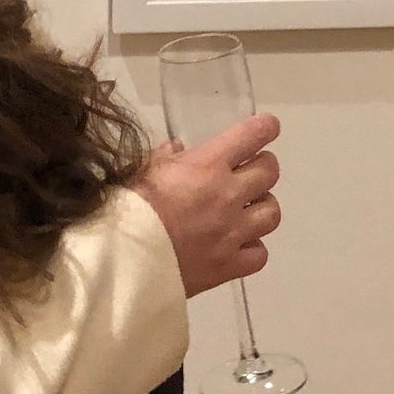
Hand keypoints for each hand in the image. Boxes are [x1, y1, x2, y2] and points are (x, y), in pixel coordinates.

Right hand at [130, 113, 281, 298]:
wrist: (122, 260)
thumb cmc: (129, 207)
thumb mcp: (141, 170)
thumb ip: (163, 157)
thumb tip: (177, 148)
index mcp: (208, 165)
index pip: (253, 135)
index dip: (265, 128)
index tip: (266, 127)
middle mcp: (228, 195)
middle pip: (269, 172)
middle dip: (262, 166)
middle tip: (247, 171)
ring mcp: (233, 233)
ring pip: (272, 213)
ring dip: (261, 206)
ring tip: (246, 208)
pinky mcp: (230, 266)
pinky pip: (259, 254)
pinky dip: (253, 247)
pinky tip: (237, 244)